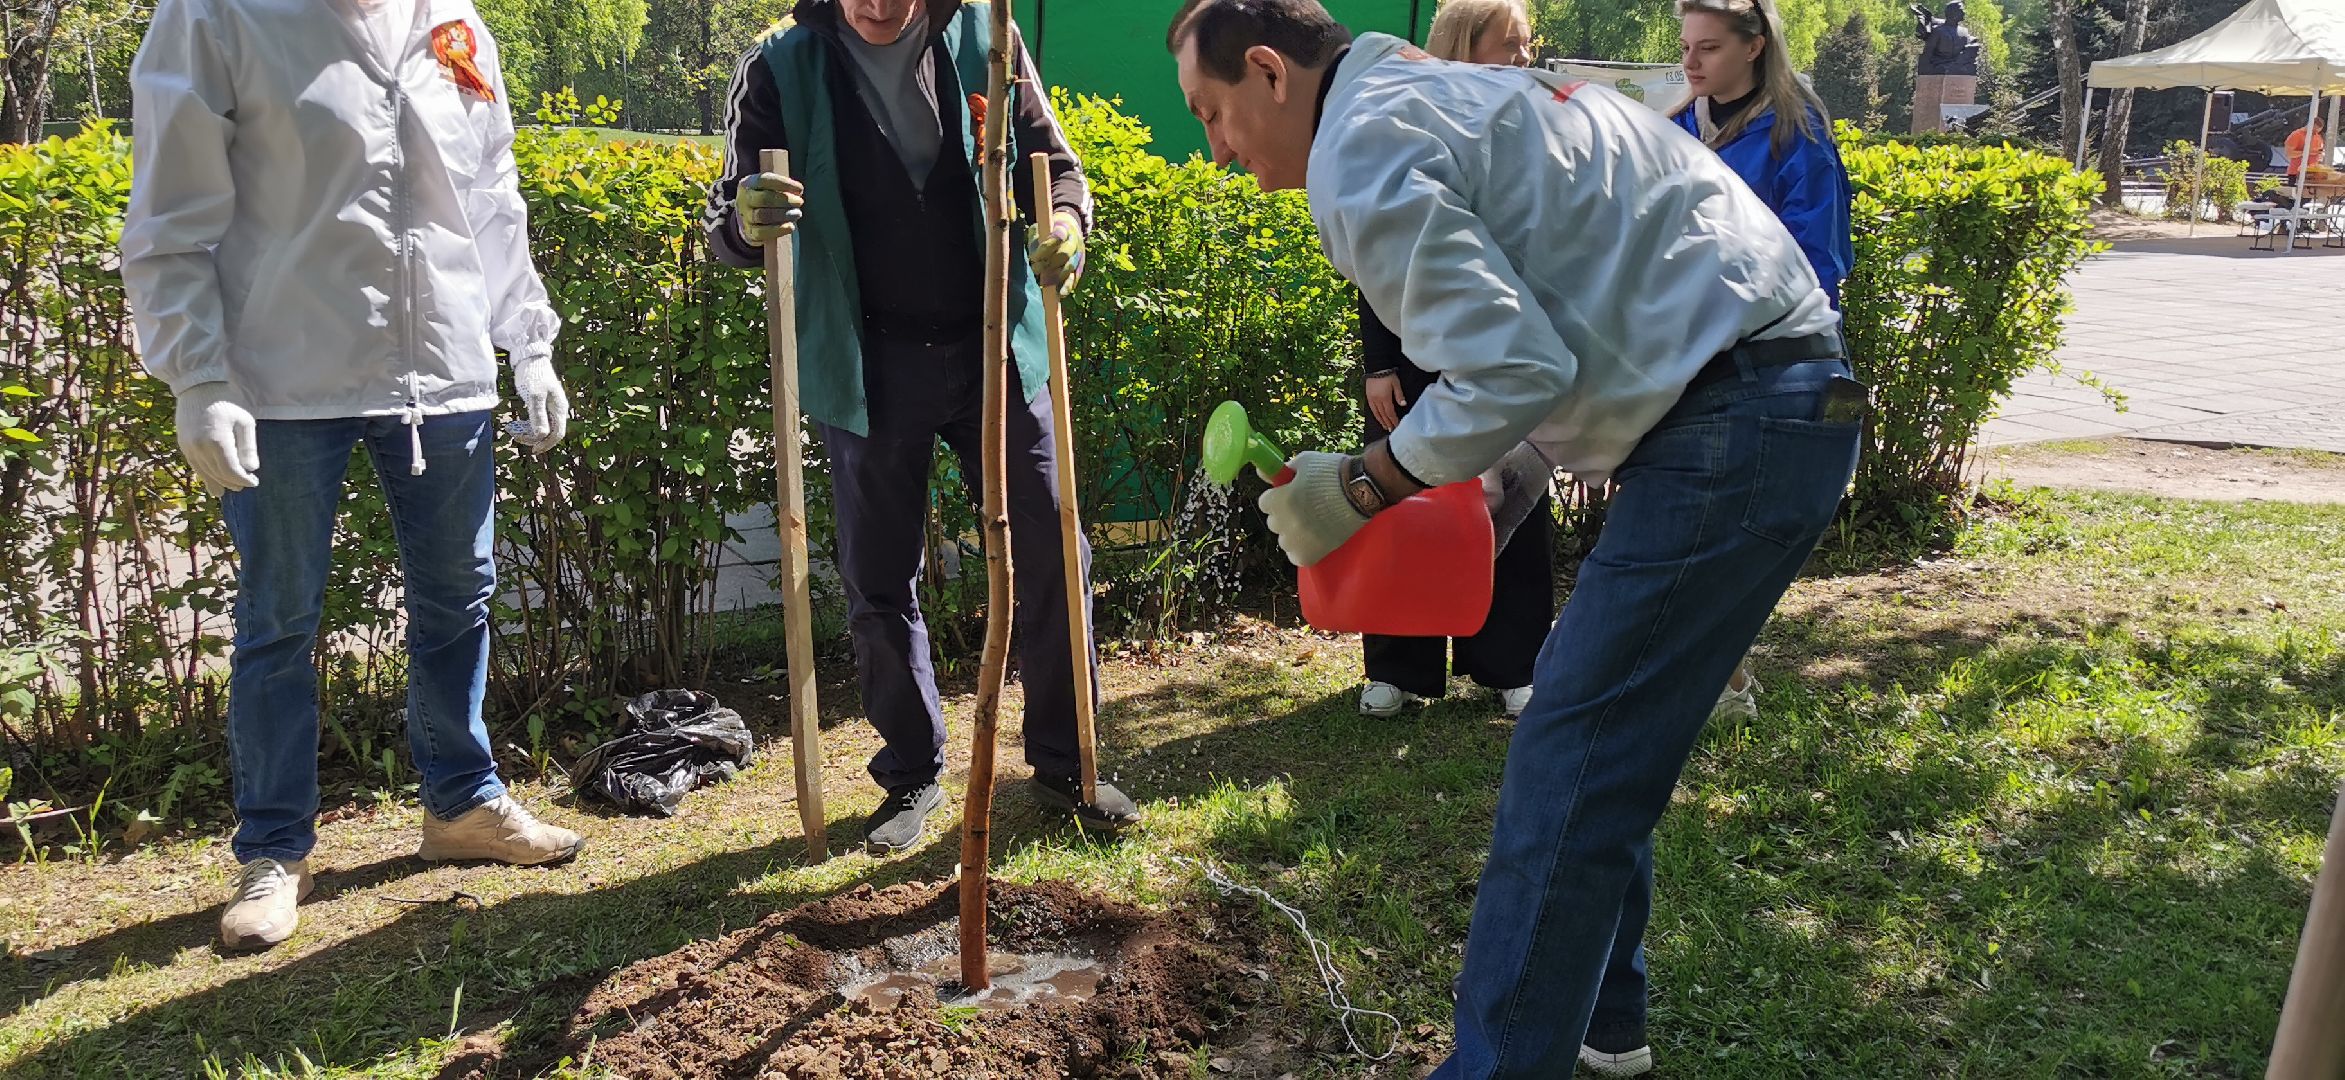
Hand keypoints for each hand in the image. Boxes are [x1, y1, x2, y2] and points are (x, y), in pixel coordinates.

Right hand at [174, 382, 259, 491]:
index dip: (243, 480)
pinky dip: (205, 476)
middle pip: (218, 474)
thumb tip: (251, 469)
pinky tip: (213, 485)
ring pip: (205, 473)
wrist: (199, 387)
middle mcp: (200, 447)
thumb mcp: (244, 422)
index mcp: (218, 441)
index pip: (231, 471)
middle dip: (233, 482)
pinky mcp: (183, 445)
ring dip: (219, 482)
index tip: (254, 482)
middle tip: (244, 485)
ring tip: (230, 489)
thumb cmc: (227, 402)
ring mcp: (189, 447)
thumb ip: (248, 447)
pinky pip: (195, 466)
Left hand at [510, 354, 568, 451]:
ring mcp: (550, 406)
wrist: (530, 356)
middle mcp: (557, 409)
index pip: (557, 434)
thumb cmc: (532, 375)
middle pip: (550, 432)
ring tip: (512, 429)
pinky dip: (527, 425)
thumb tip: (542, 436)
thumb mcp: (534, 396)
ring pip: (543, 427)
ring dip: (528, 432)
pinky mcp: (542, 403)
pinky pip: (537, 420)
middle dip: (534, 438)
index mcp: (559, 408)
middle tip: (516, 437)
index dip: (546, 444)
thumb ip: (538, 416)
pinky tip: (516, 424)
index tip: (533, 450)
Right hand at [737, 172, 804, 246]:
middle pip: (764, 198)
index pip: (765, 180)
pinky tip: (790, 226)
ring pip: (763, 216)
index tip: (800, 189)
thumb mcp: (768, 187)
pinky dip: (779, 230)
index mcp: (748, 184)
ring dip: (784, 215)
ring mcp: (745, 216)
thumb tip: (798, 191)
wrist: (747, 217)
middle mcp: (744, 199)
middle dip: (785, 200)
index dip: (784, 184)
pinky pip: (762, 232)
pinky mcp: (749, 232)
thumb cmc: (764, 197)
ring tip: (797, 213)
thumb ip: (781, 187)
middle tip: (800, 202)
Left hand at [1027, 209, 1085, 293]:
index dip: (1045, 248)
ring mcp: (1079, 254)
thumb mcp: (1039, 228)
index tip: (1033, 257)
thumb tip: (1034, 259)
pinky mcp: (1080, 266)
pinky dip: (1068, 286)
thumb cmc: (1047, 230)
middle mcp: (1074, 241)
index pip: (1057, 237)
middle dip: (1050, 264)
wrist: (1068, 228)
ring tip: (1043, 283)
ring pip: (1070, 266)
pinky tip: (1060, 294)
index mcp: (1064, 228)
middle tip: (1036, 269)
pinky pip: (1075, 277)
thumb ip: (1035, 241)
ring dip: (1056, 276)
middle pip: (1065, 254)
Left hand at [1256, 451, 1368, 566]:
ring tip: (1312, 523)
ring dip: (1293, 533)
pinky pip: (1296, 557)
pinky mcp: (1312, 554)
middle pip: (1274, 522)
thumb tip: (1262, 472)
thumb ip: (1281, 470)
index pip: (1264, 503)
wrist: (1363, 490)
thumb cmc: (1333, 471)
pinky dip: (1302, 550)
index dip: (1278, 497)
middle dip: (1285, 514)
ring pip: (1284, 541)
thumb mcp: (1305, 462)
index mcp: (1280, 499)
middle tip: (1305, 507)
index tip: (1290, 493)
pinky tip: (1314, 538)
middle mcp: (1285, 522)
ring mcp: (1298, 540)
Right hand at [1365, 373, 1407, 431]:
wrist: (1376, 367)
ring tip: (1385, 427)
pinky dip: (1376, 415)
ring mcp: (1372, 399)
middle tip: (1391, 430)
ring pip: (1377, 413)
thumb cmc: (1387, 374)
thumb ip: (1399, 395)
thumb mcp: (1396, 383)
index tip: (1397, 426)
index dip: (1393, 420)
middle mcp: (1377, 400)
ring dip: (1381, 421)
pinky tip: (1378, 418)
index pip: (1390, 413)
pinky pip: (1372, 409)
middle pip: (1383, 415)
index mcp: (1385, 398)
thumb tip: (1403, 404)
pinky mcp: (1368, 397)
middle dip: (1388, 423)